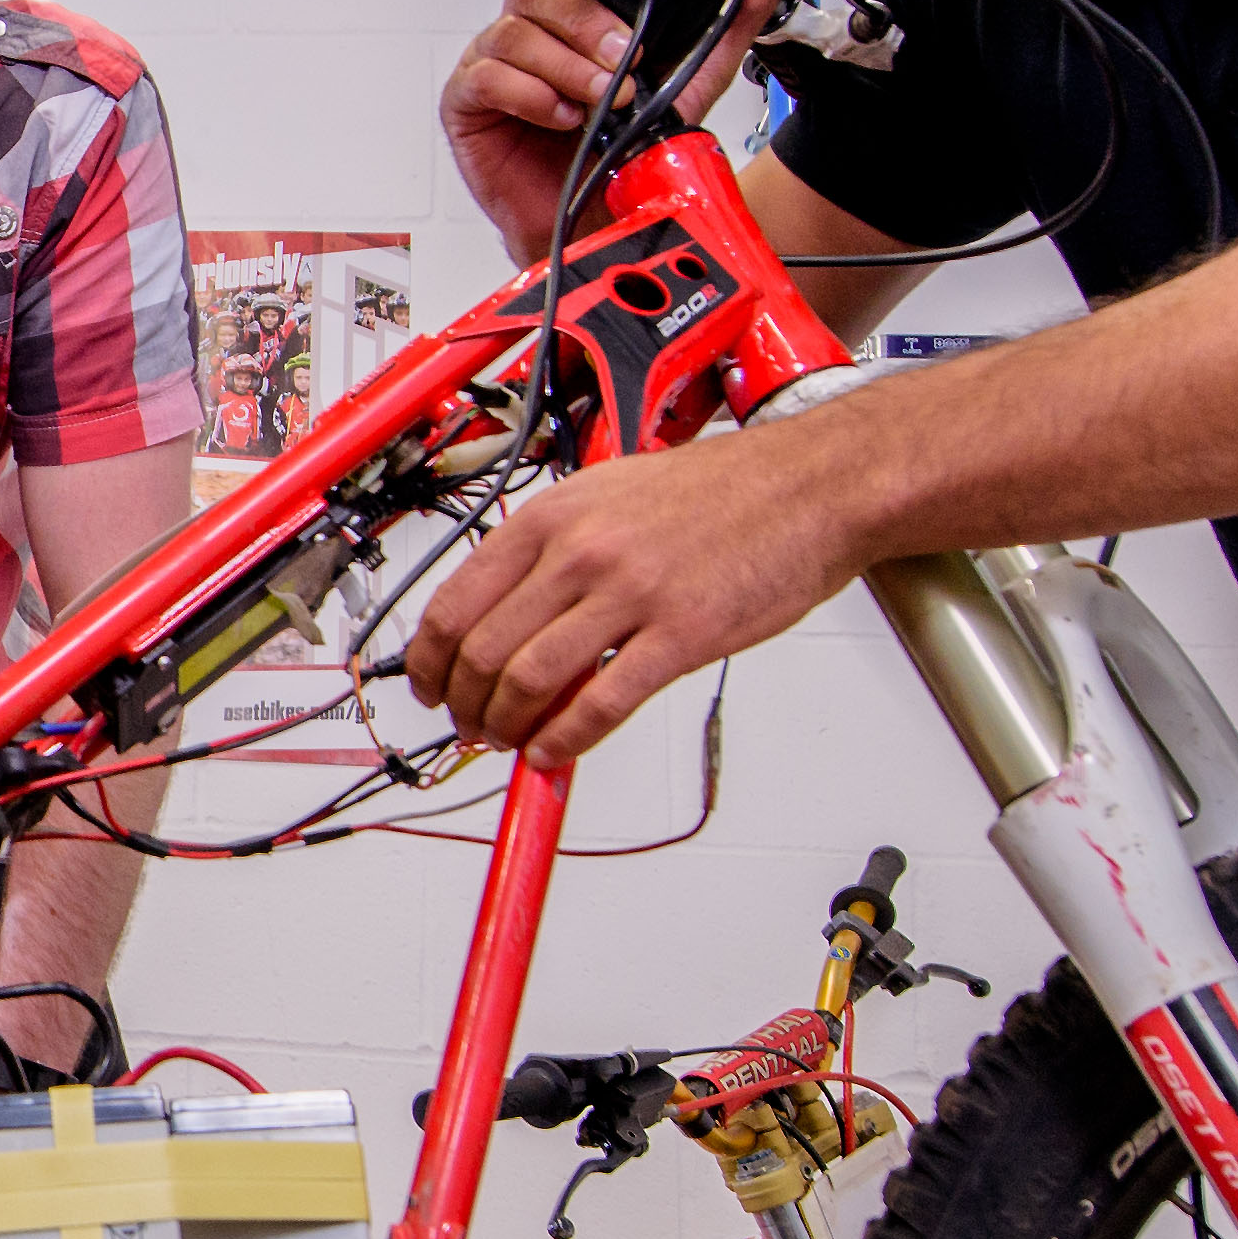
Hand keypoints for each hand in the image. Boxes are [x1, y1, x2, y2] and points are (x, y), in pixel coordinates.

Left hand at [402, 421, 875, 764]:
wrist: (807, 486)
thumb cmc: (717, 491)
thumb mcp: (607, 495)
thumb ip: (552, 554)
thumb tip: (508, 615)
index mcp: (552, 516)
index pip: (455, 602)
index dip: (430, 662)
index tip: (431, 688)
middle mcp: (581, 553)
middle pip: (483, 650)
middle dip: (464, 706)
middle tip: (470, 728)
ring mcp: (630, 595)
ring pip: (529, 680)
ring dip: (506, 727)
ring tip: (509, 743)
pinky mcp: (680, 636)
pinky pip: (600, 704)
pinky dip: (565, 741)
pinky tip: (555, 753)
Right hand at [437, 0, 793, 257]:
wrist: (601, 224)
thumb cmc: (628, 155)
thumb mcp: (695, 78)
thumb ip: (733, 15)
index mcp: (579, 18)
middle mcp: (536, 32)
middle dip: (586, 19)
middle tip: (624, 58)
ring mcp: (498, 63)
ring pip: (514, 29)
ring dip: (566, 65)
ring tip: (599, 101)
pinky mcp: (469, 103)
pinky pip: (487, 76)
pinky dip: (530, 94)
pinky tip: (559, 117)